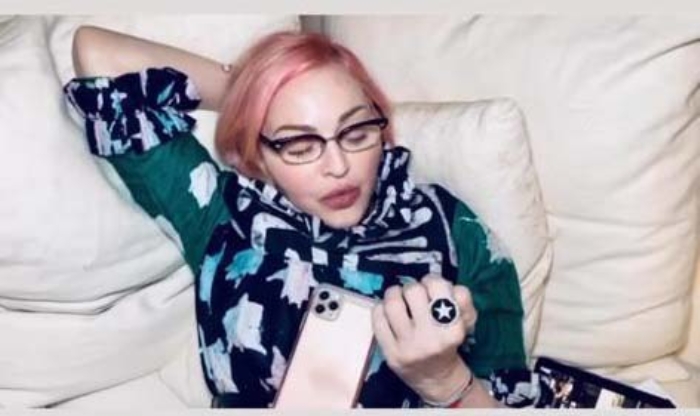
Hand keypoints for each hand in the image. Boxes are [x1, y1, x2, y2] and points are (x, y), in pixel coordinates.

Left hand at [371, 274, 477, 402]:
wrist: (437, 378)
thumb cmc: (449, 342)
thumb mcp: (466, 321)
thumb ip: (462, 298)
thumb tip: (441, 282)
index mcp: (452, 329)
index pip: (440, 287)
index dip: (433, 281)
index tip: (431, 288)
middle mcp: (430, 338)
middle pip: (414, 291)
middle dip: (412, 287)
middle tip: (413, 295)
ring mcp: (408, 346)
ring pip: (393, 302)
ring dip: (394, 293)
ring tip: (398, 298)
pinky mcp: (390, 352)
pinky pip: (378, 317)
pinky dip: (380, 308)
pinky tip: (387, 312)